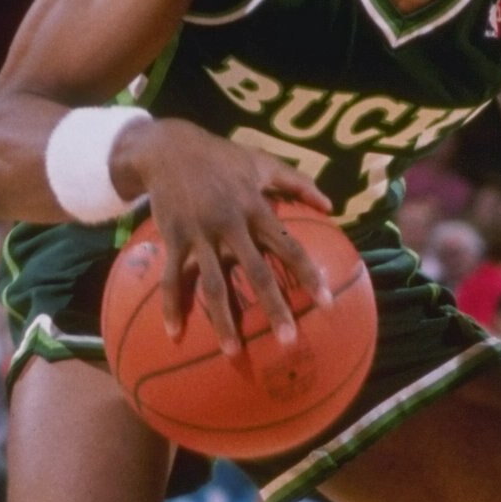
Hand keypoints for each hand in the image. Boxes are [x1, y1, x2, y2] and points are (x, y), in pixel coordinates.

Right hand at [124, 119, 334, 358]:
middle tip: (288, 341)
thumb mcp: (262, 162)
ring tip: (233, 353)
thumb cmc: (221, 157)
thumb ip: (298, 183)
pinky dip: (172, 307)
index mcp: (256, 209)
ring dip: (223, 322)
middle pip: (256, 274)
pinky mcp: (174, 240)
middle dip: (274, 309)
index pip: (289, 247)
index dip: (309, 275)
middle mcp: (231, 225)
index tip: (327, 303)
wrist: (168, 148)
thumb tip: (332, 205)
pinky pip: (172, 279)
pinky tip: (174, 334)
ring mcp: (200, 235)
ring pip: (214, 285)